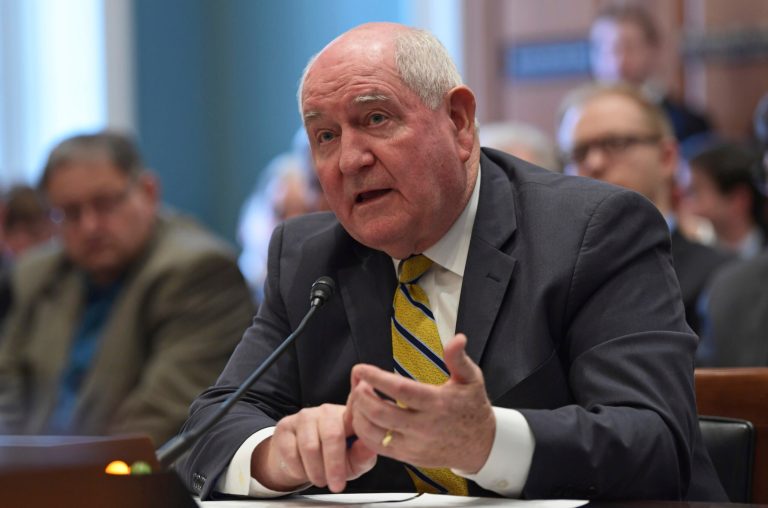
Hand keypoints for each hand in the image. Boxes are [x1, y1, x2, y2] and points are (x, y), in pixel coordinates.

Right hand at [251, 403, 376, 492]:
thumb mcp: (352, 461)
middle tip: (336, 485)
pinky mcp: (285, 426)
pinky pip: (291, 452)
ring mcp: (305, 416)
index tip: (362, 409)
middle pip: (332, 434)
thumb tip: (371, 447)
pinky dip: (299, 469)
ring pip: (310, 446)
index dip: (359, 409)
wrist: (298, 461)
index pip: (356, 410)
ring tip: (320, 480)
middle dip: (334, 465)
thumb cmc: (331, 459)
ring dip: (316, 470)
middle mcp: (326, 411)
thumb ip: (363, 455)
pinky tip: (304, 470)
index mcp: (347, 416)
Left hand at [346, 333, 494, 472]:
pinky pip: (377, 448)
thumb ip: (458, 358)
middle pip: (381, 413)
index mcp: (437, 403)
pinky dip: (365, 432)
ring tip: (360, 398)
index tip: (360, 368)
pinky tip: (364, 417)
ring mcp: (414, 445)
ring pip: (375, 433)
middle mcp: (424, 427)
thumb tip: (457, 338)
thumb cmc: (473, 408)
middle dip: (362, 396)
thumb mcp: (471, 379)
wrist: (480, 446)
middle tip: (359, 382)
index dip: (376, 378)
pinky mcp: (408, 457)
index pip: (400, 390)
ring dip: (359, 414)